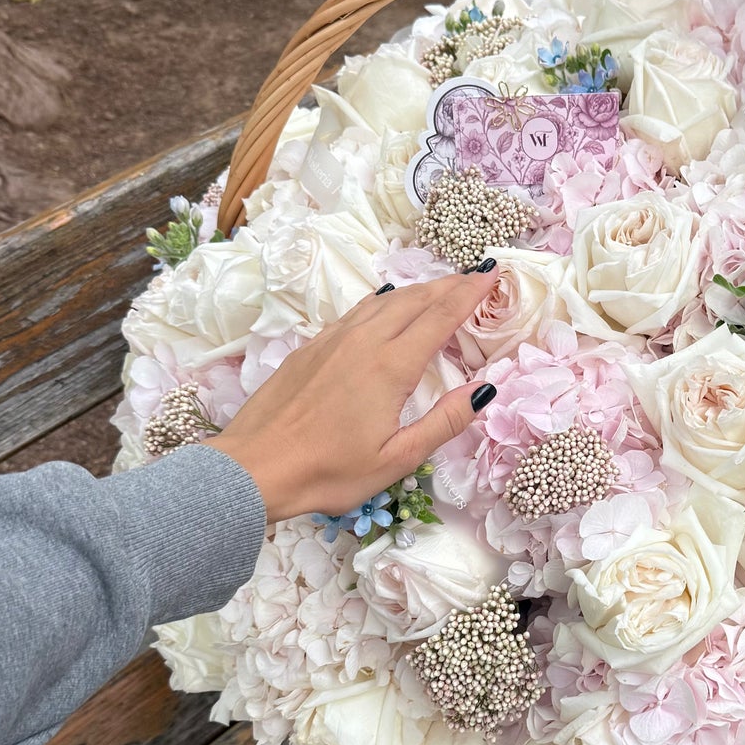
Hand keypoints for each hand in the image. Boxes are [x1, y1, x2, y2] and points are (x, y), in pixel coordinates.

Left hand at [206, 272, 497, 523]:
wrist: (253, 467)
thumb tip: (483, 389)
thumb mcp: (397, 459)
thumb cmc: (329, 471)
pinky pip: (357, 311)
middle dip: (449, 285)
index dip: (469, 293)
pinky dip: (384, 301)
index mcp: (390, 367)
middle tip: (476, 276)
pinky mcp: (311, 348)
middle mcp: (363, 342)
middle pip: (414, 300)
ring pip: (384, 301)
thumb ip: (443, 422)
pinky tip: (386, 304)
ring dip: (417, 290)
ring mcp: (333, 341)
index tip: (492, 273)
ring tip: (440, 287)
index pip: (440, 317)